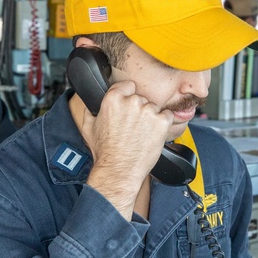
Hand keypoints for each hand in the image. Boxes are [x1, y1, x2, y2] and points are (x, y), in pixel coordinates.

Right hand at [80, 81, 173, 217]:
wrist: (119, 170)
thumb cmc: (105, 152)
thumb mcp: (89, 127)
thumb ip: (90, 109)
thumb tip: (89, 102)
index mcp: (113, 99)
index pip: (128, 86)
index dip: (129, 96)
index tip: (129, 107)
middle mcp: (131, 102)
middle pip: (142, 98)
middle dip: (139, 110)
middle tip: (134, 127)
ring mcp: (148, 111)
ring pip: (154, 108)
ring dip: (151, 118)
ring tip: (142, 134)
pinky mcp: (162, 122)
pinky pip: (168, 116)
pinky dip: (163, 124)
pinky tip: (153, 135)